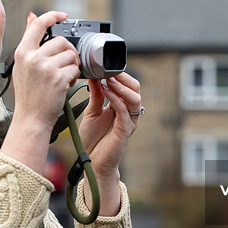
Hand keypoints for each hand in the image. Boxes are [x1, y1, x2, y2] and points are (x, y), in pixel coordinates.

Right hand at [10, 11, 79, 129]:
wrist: (31, 119)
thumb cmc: (28, 94)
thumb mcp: (22, 65)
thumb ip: (28, 40)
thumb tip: (31, 16)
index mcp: (22, 52)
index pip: (38, 24)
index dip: (53, 16)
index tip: (63, 16)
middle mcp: (33, 58)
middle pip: (61, 41)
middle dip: (68, 52)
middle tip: (65, 64)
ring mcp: (46, 68)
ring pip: (70, 55)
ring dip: (72, 65)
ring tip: (64, 76)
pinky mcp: (59, 78)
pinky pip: (75, 69)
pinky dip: (74, 77)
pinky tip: (65, 84)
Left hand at [78, 73, 141, 214]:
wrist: (91, 161)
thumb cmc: (93, 139)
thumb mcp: (92, 111)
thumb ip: (96, 94)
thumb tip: (94, 75)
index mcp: (121, 106)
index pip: (128, 85)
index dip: (121, 74)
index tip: (106, 65)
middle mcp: (128, 113)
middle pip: (136, 90)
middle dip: (124, 78)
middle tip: (110, 70)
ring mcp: (128, 122)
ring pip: (135, 99)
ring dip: (122, 87)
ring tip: (109, 78)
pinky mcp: (125, 132)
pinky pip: (125, 112)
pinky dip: (117, 100)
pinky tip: (106, 91)